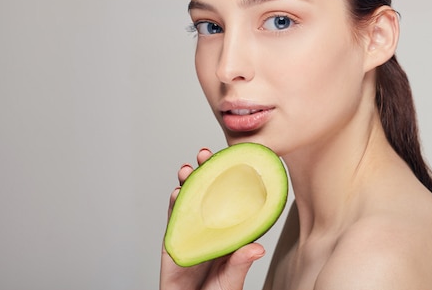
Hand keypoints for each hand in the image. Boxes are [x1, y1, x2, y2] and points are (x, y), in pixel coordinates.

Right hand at [160, 148, 265, 289]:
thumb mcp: (232, 279)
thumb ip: (240, 263)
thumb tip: (257, 249)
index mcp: (230, 231)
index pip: (233, 199)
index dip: (232, 177)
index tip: (234, 157)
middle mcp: (211, 226)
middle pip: (210, 192)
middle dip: (207, 170)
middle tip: (206, 154)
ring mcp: (193, 230)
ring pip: (191, 199)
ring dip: (189, 181)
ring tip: (188, 169)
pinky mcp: (175, 239)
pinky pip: (174, 217)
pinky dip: (175, 203)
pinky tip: (177, 191)